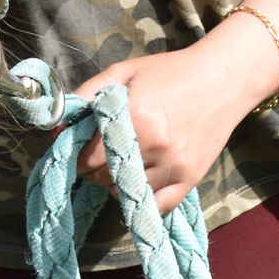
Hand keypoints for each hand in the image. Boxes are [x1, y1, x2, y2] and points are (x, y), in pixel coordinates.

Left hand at [71, 23, 277, 214]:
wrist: (222, 79)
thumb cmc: (169, 72)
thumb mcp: (124, 72)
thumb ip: (86, 95)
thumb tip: (56, 126)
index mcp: (135, 117)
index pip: (89, 158)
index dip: (78, 154)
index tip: (80, 146)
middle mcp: (155, 146)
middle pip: (104, 178)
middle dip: (94, 168)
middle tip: (99, 152)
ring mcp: (175, 166)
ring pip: (126, 194)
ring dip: (116, 182)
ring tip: (122, 161)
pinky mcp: (191, 179)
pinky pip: (157, 206)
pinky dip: (143, 198)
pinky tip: (140, 178)